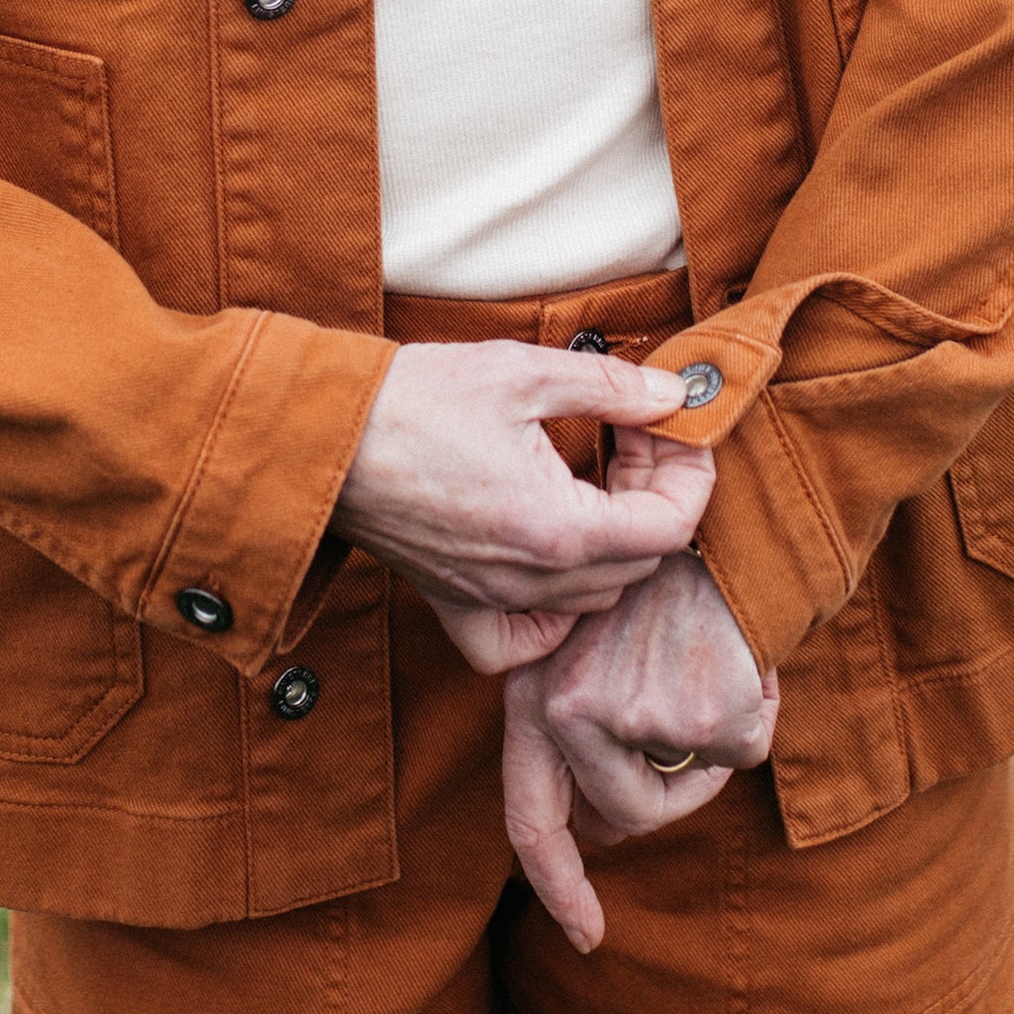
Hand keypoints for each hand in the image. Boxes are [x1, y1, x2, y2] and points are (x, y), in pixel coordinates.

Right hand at [332, 343, 712, 670]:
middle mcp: (529, 579)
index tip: (677, 432)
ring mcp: (490, 598)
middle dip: (655, 498)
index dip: (691, 476)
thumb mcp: (520, 372)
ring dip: (615, 543)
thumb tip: (672, 397)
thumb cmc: (412, 400)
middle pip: (639, 564)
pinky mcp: (453, 602)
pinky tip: (550, 560)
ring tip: (598, 478)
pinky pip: (521, 641)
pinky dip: (551, 615)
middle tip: (635, 436)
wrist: (322, 437)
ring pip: (593, 598)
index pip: (670, 529)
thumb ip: (609, 388)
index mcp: (556, 526)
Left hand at [503, 535, 778, 953]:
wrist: (715, 513)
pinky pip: (740, 753)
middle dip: (666, 790)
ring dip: (712, 749)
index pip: (531, 817)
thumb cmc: (659, 581)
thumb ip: (582, 725)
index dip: (559, 883)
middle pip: (621, 817)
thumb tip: (605, 817)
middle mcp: (567, 709)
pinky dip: (754, 715)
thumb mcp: (589, 641)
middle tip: (694, 729)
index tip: (587, 936)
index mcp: (534, 694)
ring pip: (685, 787)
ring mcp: (630, 715)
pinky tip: (742, 657)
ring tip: (712, 670)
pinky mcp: (695, 711)